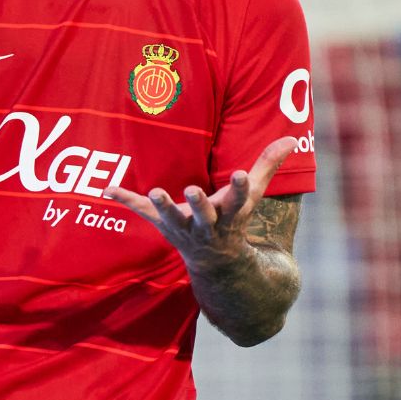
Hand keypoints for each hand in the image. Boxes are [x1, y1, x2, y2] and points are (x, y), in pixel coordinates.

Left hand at [105, 136, 297, 265]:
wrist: (216, 262)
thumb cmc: (234, 219)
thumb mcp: (254, 195)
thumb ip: (268, 165)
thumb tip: (292, 137)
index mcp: (231, 214)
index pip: (240, 200)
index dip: (242, 188)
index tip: (242, 173)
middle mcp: (207, 224)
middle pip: (204, 214)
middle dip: (198, 204)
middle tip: (190, 190)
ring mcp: (183, 227)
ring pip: (172, 218)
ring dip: (162, 207)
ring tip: (154, 192)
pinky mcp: (163, 225)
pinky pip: (142, 213)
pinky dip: (125, 200)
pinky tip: (107, 189)